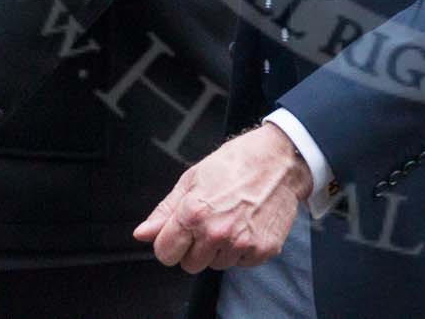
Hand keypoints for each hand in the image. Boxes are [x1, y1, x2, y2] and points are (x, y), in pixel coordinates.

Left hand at [134, 123, 311, 271]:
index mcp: (194, 213)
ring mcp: (241, 244)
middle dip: (196, 247)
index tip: (182, 232)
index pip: (165, 253)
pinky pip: (242, 263)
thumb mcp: (193, 178)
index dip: (171, 242)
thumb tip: (142, 234)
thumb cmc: (237, 162)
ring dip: (221, 248)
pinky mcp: (262, 250)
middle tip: (212, 220)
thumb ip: (165, 210)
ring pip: (217, 265)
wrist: (281, 159)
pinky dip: (244, 249)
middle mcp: (217, 232)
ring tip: (233, 219)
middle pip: (190, 264)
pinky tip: (249, 224)